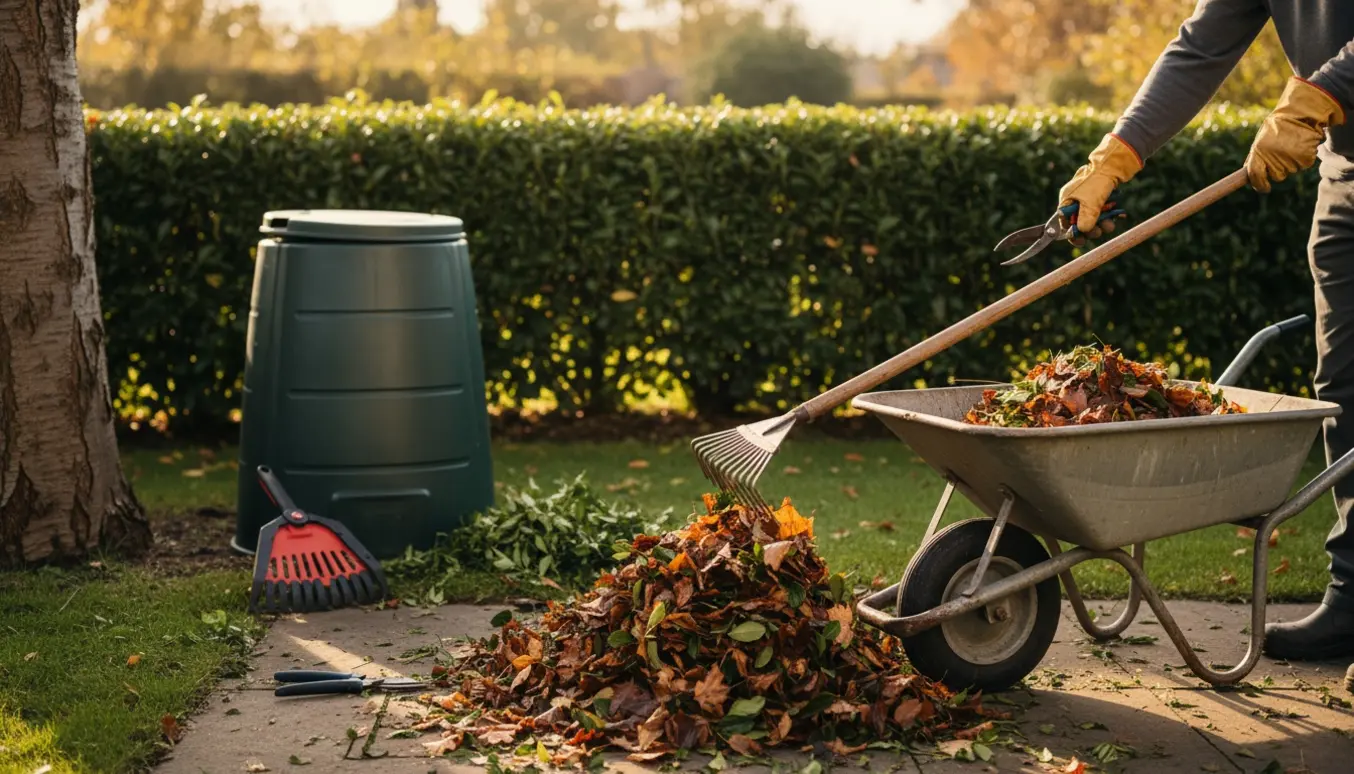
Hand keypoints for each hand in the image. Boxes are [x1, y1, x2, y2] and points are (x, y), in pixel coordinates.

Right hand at [1058, 133, 1142, 243]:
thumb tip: (1082, 231)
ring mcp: (1089, 200)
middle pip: (1080, 223)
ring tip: (1109, 225)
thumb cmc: (1097, 180)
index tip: (1080, 240)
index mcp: (1067, 200)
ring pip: (1093, 220)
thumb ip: (1085, 218)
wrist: (1114, 164)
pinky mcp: (1100, 199)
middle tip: (1098, 231)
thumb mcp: (1090, 202)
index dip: (1072, 232)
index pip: (1064, 222)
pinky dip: (1108, 218)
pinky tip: (1115, 217)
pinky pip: (1103, 214)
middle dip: (1090, 230)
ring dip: (1101, 225)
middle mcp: (1076, 201)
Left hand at [1246, 76, 1345, 192]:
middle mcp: (1273, 157)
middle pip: (1276, 176)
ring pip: (1290, 170)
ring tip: (1292, 145)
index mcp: (1259, 151)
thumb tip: (1248, 173)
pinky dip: (1303, 158)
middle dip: (1278, 170)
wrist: (1301, 113)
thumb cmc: (1279, 126)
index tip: (1264, 188)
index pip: (1255, 175)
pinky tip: (1302, 145)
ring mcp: (1290, 158)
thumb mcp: (1261, 139)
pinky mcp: (1305, 158)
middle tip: (1282, 154)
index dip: (1259, 185)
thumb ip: (1255, 157)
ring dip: (1291, 162)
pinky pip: (1303, 165)